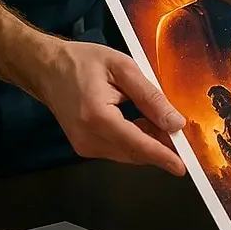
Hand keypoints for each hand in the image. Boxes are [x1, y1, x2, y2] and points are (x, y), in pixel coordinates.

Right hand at [34, 38, 187, 176]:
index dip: (162, 156)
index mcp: (97, 117)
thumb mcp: (124, 68)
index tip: (182, 167)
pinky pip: (117, 149)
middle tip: (182, 134)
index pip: (137, 144)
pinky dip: (135, 140)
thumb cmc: (84, 62)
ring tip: (164, 122)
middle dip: (161, 148)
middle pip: (133, 153)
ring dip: (149, 143)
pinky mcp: (84, 146)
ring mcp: (83, 146)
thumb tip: (175, 122)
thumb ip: (150, 96)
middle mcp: (88, 138)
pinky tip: (145, 123)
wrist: (48, 68)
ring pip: (127, 154)